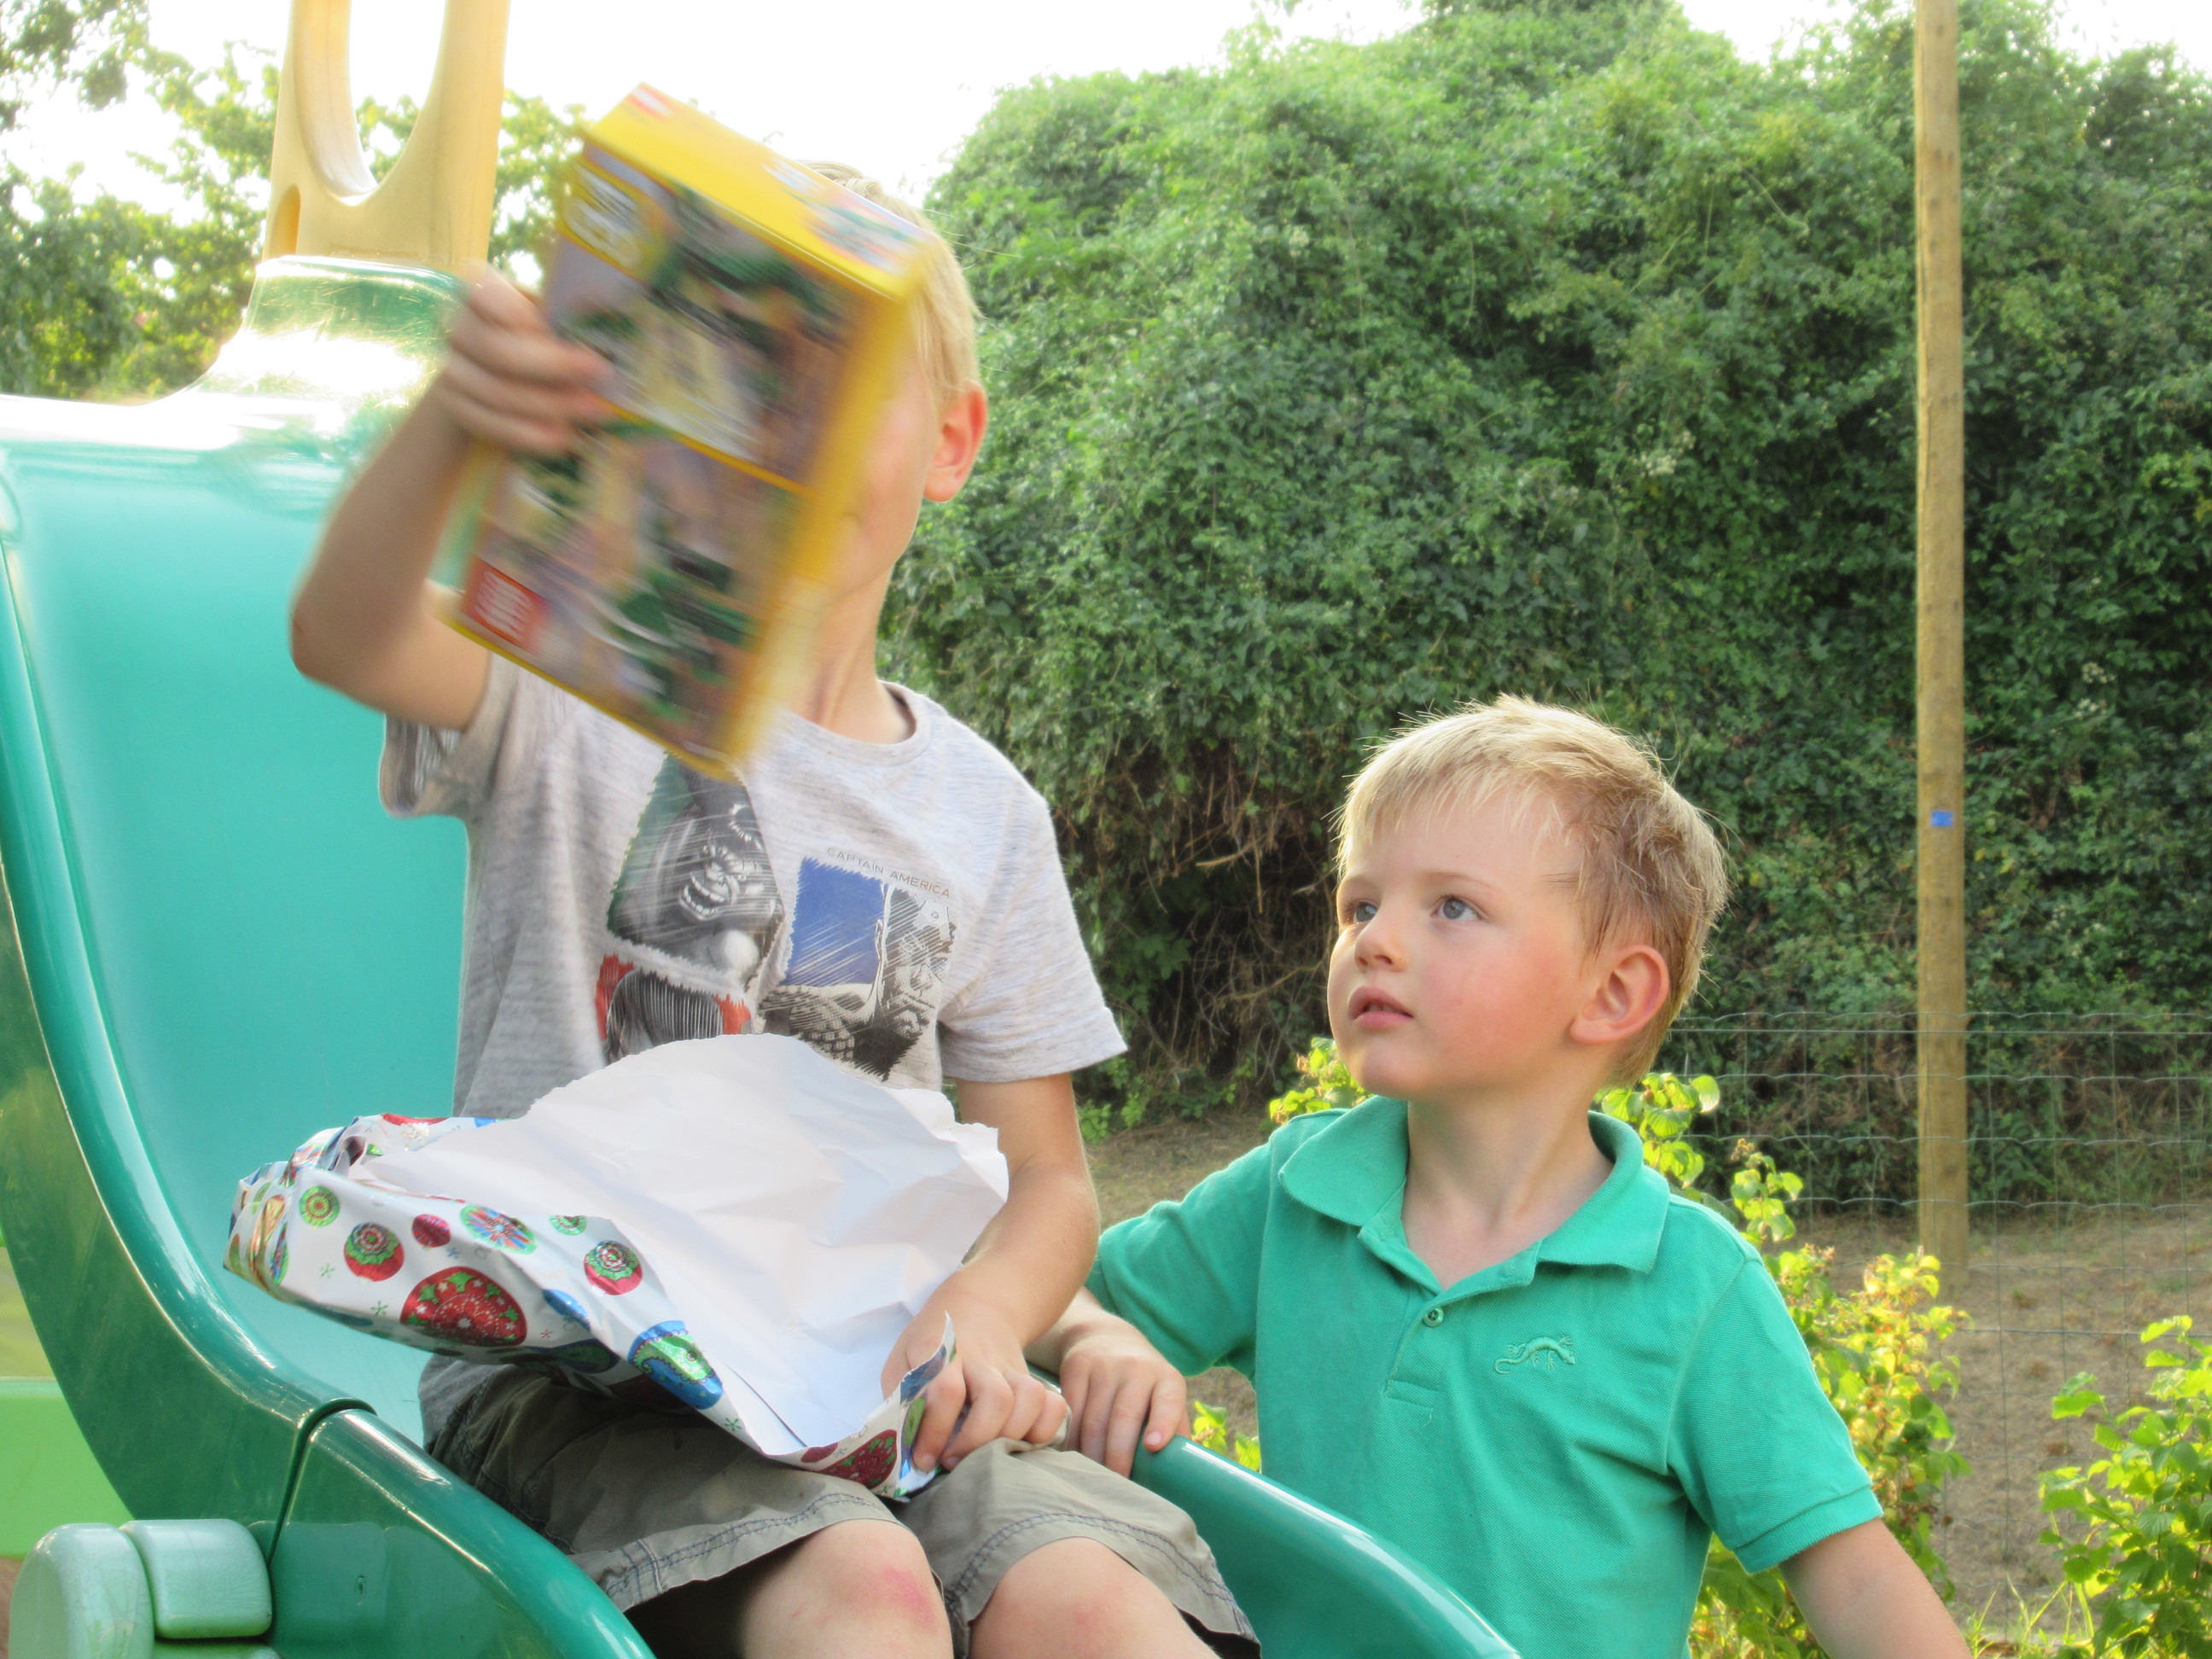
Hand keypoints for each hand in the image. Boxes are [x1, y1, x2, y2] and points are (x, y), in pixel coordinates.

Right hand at [427, 269, 613, 456]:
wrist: (489, 373)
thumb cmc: (533, 337)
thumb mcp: (548, 318)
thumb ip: (564, 322)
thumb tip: (613, 342)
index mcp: (479, 292)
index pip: (486, 293)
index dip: (519, 313)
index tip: (552, 324)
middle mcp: (456, 326)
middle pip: (499, 351)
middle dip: (555, 367)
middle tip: (600, 376)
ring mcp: (450, 368)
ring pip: (498, 392)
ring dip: (551, 406)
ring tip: (593, 413)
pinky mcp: (453, 406)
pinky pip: (490, 424)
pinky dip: (530, 434)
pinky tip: (563, 438)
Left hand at [884, 1294, 1068, 1474]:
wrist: (979, 1306)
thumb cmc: (933, 1341)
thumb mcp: (903, 1359)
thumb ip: (901, 1397)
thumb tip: (905, 1447)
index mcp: (943, 1350)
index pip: (946, 1390)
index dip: (935, 1431)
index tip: (924, 1460)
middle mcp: (982, 1358)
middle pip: (996, 1398)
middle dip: (976, 1440)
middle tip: (955, 1462)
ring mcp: (1013, 1368)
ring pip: (1031, 1399)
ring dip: (1012, 1436)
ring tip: (988, 1458)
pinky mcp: (1033, 1381)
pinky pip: (1054, 1406)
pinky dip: (1044, 1431)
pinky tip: (1018, 1447)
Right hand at [1058, 1315, 1187, 1476]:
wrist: (1105, 1338)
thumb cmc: (1143, 1383)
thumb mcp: (1165, 1396)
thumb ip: (1175, 1429)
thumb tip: (1185, 1476)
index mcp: (1166, 1379)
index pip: (1168, 1400)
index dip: (1163, 1423)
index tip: (1154, 1446)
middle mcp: (1137, 1368)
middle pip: (1124, 1417)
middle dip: (1118, 1456)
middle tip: (1116, 1486)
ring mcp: (1105, 1366)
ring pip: (1094, 1419)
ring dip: (1092, 1455)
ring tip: (1093, 1479)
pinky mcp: (1077, 1367)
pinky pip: (1071, 1412)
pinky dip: (1071, 1440)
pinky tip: (1073, 1457)